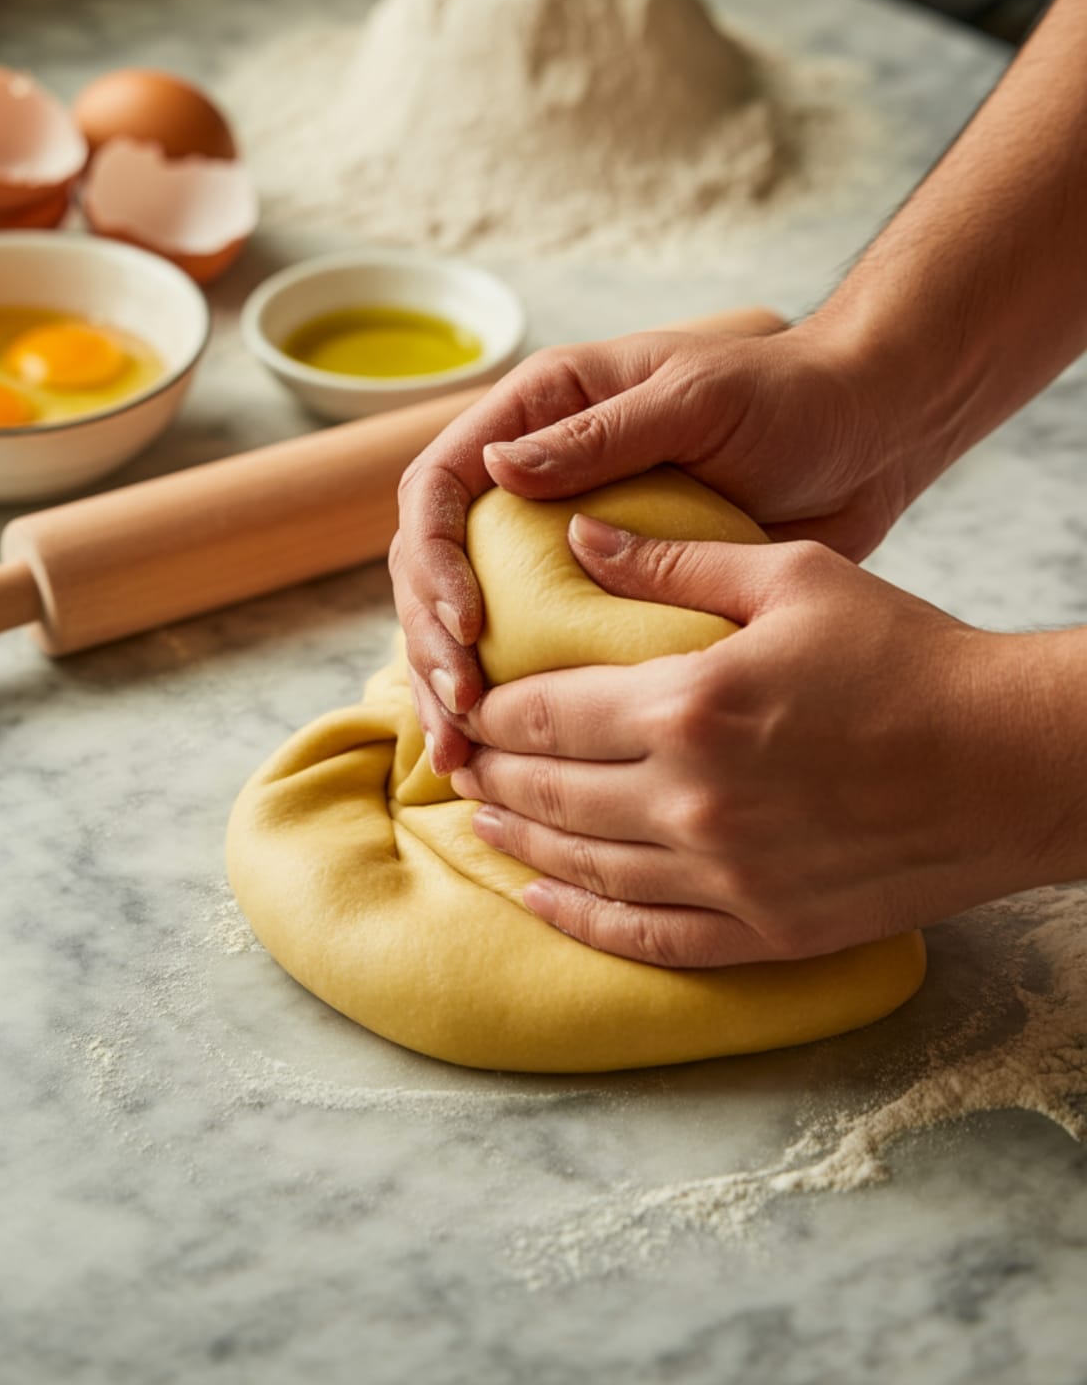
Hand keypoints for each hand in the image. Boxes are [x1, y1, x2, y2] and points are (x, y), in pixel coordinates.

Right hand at [392, 324, 912, 774]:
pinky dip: (522, 707)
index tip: (467, 628)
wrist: (866, 438)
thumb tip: (496, 469)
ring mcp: (564, 545)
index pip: (438, 487)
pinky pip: (541, 654)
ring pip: (473, 622)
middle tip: (460, 715)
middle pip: (438, 567)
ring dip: (457, 688)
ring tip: (463, 758)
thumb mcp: (692, 401)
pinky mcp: (606, 598)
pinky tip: (516, 762)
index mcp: (539, 415)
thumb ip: (598, 436)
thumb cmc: (787, 396)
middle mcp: (535, 481)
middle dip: (431, 643)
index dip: (434, 561)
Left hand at [450, 518, 1083, 966]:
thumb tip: (579, 535)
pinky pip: (645, 937)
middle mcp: (692, 802)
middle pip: (549, 792)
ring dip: (518, 841)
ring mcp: (726, 877)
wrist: (1014, 760)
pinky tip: (538, 900)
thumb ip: (673, 557)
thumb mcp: (793, 577)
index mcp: (689, 707)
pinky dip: (579, 922)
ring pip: (582, 867)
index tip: (466, 702)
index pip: (546, 714)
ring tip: (479, 819)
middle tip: (458, 758)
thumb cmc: (910, 654)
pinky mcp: (765, 930)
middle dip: (492, 772)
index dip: (492, 709)